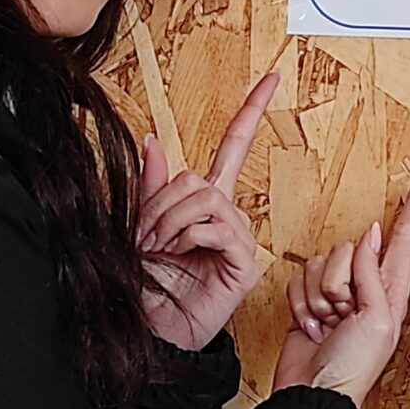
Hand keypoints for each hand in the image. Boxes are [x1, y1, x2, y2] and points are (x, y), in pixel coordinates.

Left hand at [135, 73, 273, 350]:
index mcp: (205, 203)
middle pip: (200, 178)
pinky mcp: (243, 262)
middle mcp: (227, 216)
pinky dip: (187, 236)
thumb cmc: (146, 286)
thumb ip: (150, 185)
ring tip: (157, 247)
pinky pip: (216, 227)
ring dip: (170, 220)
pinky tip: (178, 253)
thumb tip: (150, 139)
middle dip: (162, 202)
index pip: (235, 146)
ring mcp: (238, 239)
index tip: (271, 78)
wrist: (149, 330)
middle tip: (143, 234)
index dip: (252, 111)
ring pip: (205, 198)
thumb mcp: (138, 226)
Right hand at [275, 166, 409, 408]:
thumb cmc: (354, 367)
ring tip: (327, 324)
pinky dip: (300, 304)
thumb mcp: (376, 318)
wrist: (315, 397)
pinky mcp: (309, 301)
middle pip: (348, 247)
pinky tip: (311, 327)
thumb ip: (372, 274)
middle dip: (337, 280)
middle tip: (342, 314)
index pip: (406, 235)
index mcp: (391, 288)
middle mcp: (366, 286)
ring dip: (317, 296)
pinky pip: (298, 279)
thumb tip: (370, 235)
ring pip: (320, 261)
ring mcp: (337, 293)